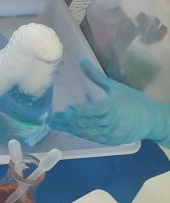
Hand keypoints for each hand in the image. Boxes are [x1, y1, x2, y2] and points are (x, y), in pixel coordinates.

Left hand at [50, 58, 169, 145]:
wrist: (151, 120)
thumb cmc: (133, 101)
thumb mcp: (114, 86)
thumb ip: (96, 76)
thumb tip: (81, 61)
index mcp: (110, 107)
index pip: (88, 111)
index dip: (75, 112)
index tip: (62, 110)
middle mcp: (108, 122)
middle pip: (84, 123)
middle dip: (67, 121)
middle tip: (51, 118)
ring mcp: (109, 134)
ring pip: (85, 132)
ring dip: (70, 129)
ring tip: (56, 124)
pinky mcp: (110, 141)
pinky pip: (92, 138)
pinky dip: (80, 134)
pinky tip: (70, 130)